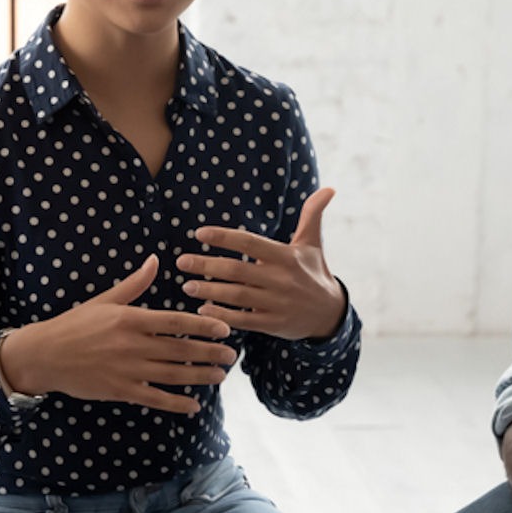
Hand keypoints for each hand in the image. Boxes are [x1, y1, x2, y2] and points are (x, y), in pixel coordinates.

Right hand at [0, 254, 237, 414]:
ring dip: (199, 375)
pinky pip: (153, 398)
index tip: (225, 328)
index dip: (203, 325)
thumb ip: (135, 284)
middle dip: (209, 352)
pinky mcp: (119, 390)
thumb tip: (155, 260)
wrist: (44, 355)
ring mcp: (127, 370)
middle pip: (180, 350)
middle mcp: (132, 345)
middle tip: (233, 355)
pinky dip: (175, 403)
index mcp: (131, 319)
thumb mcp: (106, 300)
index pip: (175, 322)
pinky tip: (194, 405)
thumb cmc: (76, 324)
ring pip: (172, 374)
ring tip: (221, 376)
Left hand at [177, 188, 345, 340]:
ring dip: (209, 291)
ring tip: (187, 286)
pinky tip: (204, 310)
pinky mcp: (273, 324)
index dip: (224, 237)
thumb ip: (312, 215)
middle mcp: (281, 279)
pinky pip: (244, 320)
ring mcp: (277, 303)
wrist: (330, 313)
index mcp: (286, 256)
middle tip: (182, 262)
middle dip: (207, 265)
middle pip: (237, 270)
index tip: (199, 234)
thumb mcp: (312, 243)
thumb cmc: (314, 272)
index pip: (250, 242)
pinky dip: (222, 316)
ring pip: (237, 295)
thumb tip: (329, 189)